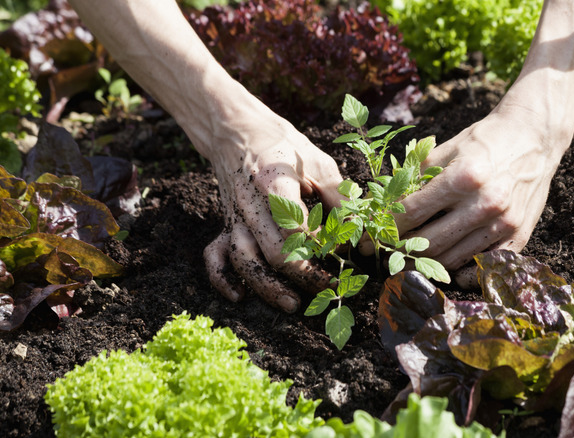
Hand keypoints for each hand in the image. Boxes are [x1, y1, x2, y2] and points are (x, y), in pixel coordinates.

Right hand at [202, 112, 343, 312]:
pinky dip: (222, 279)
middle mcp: (249, 204)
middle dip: (304, 276)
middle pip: (273, 253)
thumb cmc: (283, 146)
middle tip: (331, 286)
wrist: (236, 130)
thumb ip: (339, 197)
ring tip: (293, 304)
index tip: (344, 253)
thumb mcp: (318, 161)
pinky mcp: (225, 224)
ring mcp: (233, 217)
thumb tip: (358, 234)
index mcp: (273, 182)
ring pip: (244, 261)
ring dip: (267, 287)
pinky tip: (239, 296)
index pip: (299, 227)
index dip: (324, 247)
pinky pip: (215, 256)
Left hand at [393, 107, 569, 287]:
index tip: (367, 238)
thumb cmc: (485, 140)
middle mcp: (484, 204)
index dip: (384, 229)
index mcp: (463, 178)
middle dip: (399, 250)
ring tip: (408, 258)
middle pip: (428, 244)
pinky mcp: (519, 236)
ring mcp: (503, 224)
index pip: (412, 213)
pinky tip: (446, 264)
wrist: (534, 136)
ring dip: (425, 263)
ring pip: (452, 260)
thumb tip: (382, 204)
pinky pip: (482, 267)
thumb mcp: (446, 148)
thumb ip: (415, 177)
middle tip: (384, 252)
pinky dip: (461, 272)